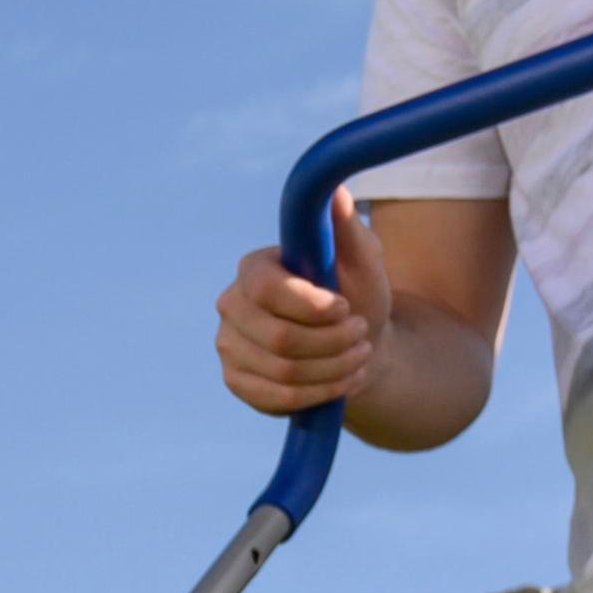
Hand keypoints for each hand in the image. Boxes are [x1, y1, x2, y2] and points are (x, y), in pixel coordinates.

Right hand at [215, 186, 380, 415]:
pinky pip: (277, 398)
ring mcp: (229, 346)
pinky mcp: (237, 382)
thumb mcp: (363, 262)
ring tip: (361, 356)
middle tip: (362, 334)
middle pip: (279, 338)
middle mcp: (232, 305)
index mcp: (254, 269)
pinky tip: (345, 380)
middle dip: (332, 342)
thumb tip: (337, 194)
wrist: (355, 344)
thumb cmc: (356, 295)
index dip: (311, 306)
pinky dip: (320, 392)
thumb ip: (348, 231)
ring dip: (333, 368)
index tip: (346, 307)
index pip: (267, 289)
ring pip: (283, 371)